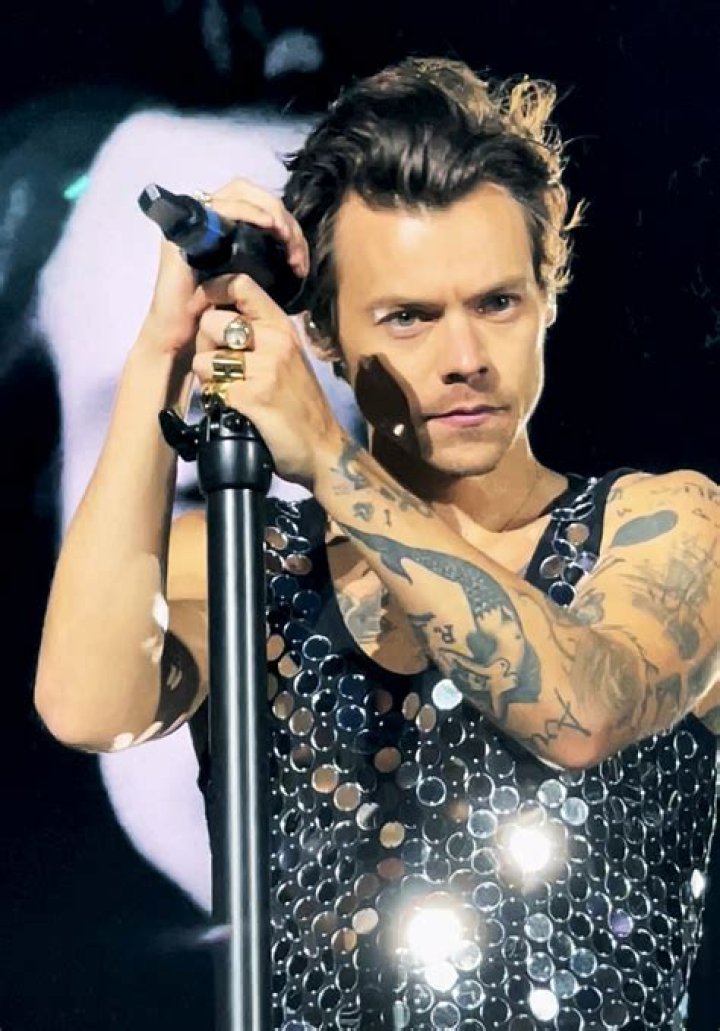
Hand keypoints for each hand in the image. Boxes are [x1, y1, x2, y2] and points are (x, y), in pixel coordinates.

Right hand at [137, 178, 308, 359]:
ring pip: (241, 192)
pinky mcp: (187, 229)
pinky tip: (271, 227)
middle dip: (284, 218)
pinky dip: (249, 210)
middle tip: (297, 252)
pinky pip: (222, 206)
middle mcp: (210, 220)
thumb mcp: (251, 288)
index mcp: (226, 230)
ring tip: (288, 241)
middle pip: (253, 194)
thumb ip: (269, 268)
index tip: (301, 259)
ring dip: (272, 212)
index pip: (261, 206)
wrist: (181, 338)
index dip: (287, 224)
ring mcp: (196, 222)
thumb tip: (298, 260)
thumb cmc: (215, 318)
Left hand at [193, 271, 342, 487]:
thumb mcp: (288, 357)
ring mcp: (265, 368)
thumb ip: (260, 333)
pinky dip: (214, 400)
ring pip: (203, 357)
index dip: (211, 292)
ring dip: (207, 377)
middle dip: (204, 344)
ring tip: (226, 388)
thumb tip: (217, 315)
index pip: (239, 284)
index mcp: (282, 327)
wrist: (323, 449)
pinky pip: (211, 387)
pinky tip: (231, 407)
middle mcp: (275, 341)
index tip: (204, 310)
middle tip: (219, 365)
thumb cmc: (300, 404)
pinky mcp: (252, 397)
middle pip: (211, 321)